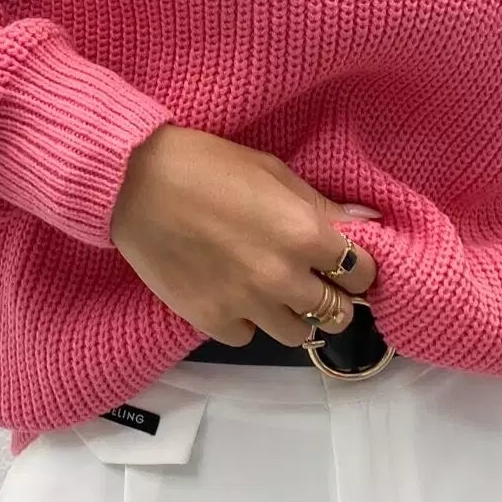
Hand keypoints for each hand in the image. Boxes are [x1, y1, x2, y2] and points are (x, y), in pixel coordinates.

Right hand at [110, 124, 379, 345]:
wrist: (134, 183)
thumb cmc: (207, 165)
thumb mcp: (273, 172)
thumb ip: (321, 206)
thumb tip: (368, 222)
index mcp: (305, 234)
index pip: (363, 273)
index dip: (358, 269)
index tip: (347, 263)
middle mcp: (283, 277)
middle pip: (337, 313)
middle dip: (334, 298)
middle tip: (316, 282)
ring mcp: (246, 304)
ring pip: (297, 335)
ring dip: (293, 314)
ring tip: (275, 291)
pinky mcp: (211, 320)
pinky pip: (246, 336)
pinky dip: (246, 320)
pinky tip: (233, 294)